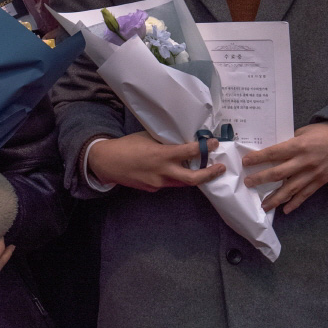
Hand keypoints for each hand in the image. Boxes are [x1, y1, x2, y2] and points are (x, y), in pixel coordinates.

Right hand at [88, 131, 225, 191]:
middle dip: (210, 174)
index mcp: (161, 155)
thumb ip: (165, 142)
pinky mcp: (152, 189)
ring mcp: (157, 183)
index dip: (205, 148)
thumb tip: (182, 141)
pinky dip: (173, 177)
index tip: (214, 144)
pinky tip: (170, 171)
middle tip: (220, 168)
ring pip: (181, 182)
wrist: (106, 162)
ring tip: (200, 169)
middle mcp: (162, 172)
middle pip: (193, 179)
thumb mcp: (147, 138)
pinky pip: (167, 183)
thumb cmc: (127, 145)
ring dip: (192, 176)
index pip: (190, 152)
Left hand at [245, 123, 327, 213]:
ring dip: (275, 198)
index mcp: (298, 146)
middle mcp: (304, 162)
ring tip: (263, 206)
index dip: (258, 159)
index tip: (245, 162)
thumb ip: (289, 142)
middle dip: (260, 179)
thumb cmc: (324, 133)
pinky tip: (285, 210)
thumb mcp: (304, 132)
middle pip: (277, 173)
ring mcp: (312, 174)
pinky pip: (305, 195)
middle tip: (247, 183)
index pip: (273, 153)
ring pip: (290, 189)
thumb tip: (273, 151)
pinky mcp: (320, 182)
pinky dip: (295, 203)